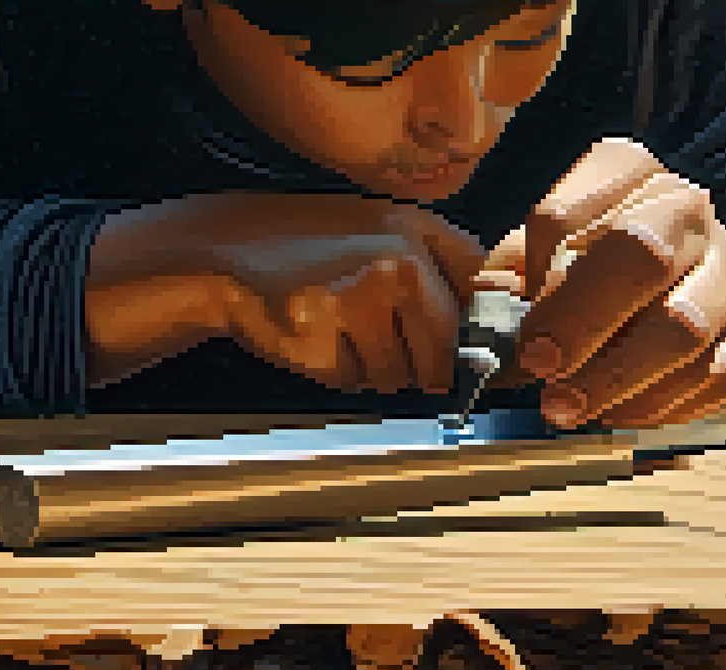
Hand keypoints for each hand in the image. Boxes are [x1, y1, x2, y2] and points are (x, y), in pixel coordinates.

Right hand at [85, 191, 485, 391]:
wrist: (228, 252)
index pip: (485, 297)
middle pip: (446, 354)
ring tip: (341, 327)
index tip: (473, 354)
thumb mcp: (385, 234)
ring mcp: (358, 296)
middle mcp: (397, 260)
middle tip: (378, 337)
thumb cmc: (315, 251)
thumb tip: (497, 339)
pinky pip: (356, 383)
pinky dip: (340, 373)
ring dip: (375, 369)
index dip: (482, 335)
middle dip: (420, 364)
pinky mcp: (320, 332)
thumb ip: (443, 271)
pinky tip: (317, 336)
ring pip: (400, 376)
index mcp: (420, 230)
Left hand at [488, 140, 725, 428]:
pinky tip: (621, 414)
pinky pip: (718, 375)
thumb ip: (509, 276)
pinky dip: (662, 403)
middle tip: (541, 368)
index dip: (532, 272)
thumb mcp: (542, 256)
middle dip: (582, 321)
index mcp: (626, 176)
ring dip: (616, 378)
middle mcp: (687, 211)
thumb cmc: (599, 272)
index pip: (564, 213)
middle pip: (642, 255)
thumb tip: (485, 310)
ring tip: (568, 408)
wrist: (700, 290)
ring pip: (684, 326)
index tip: (520, 325)